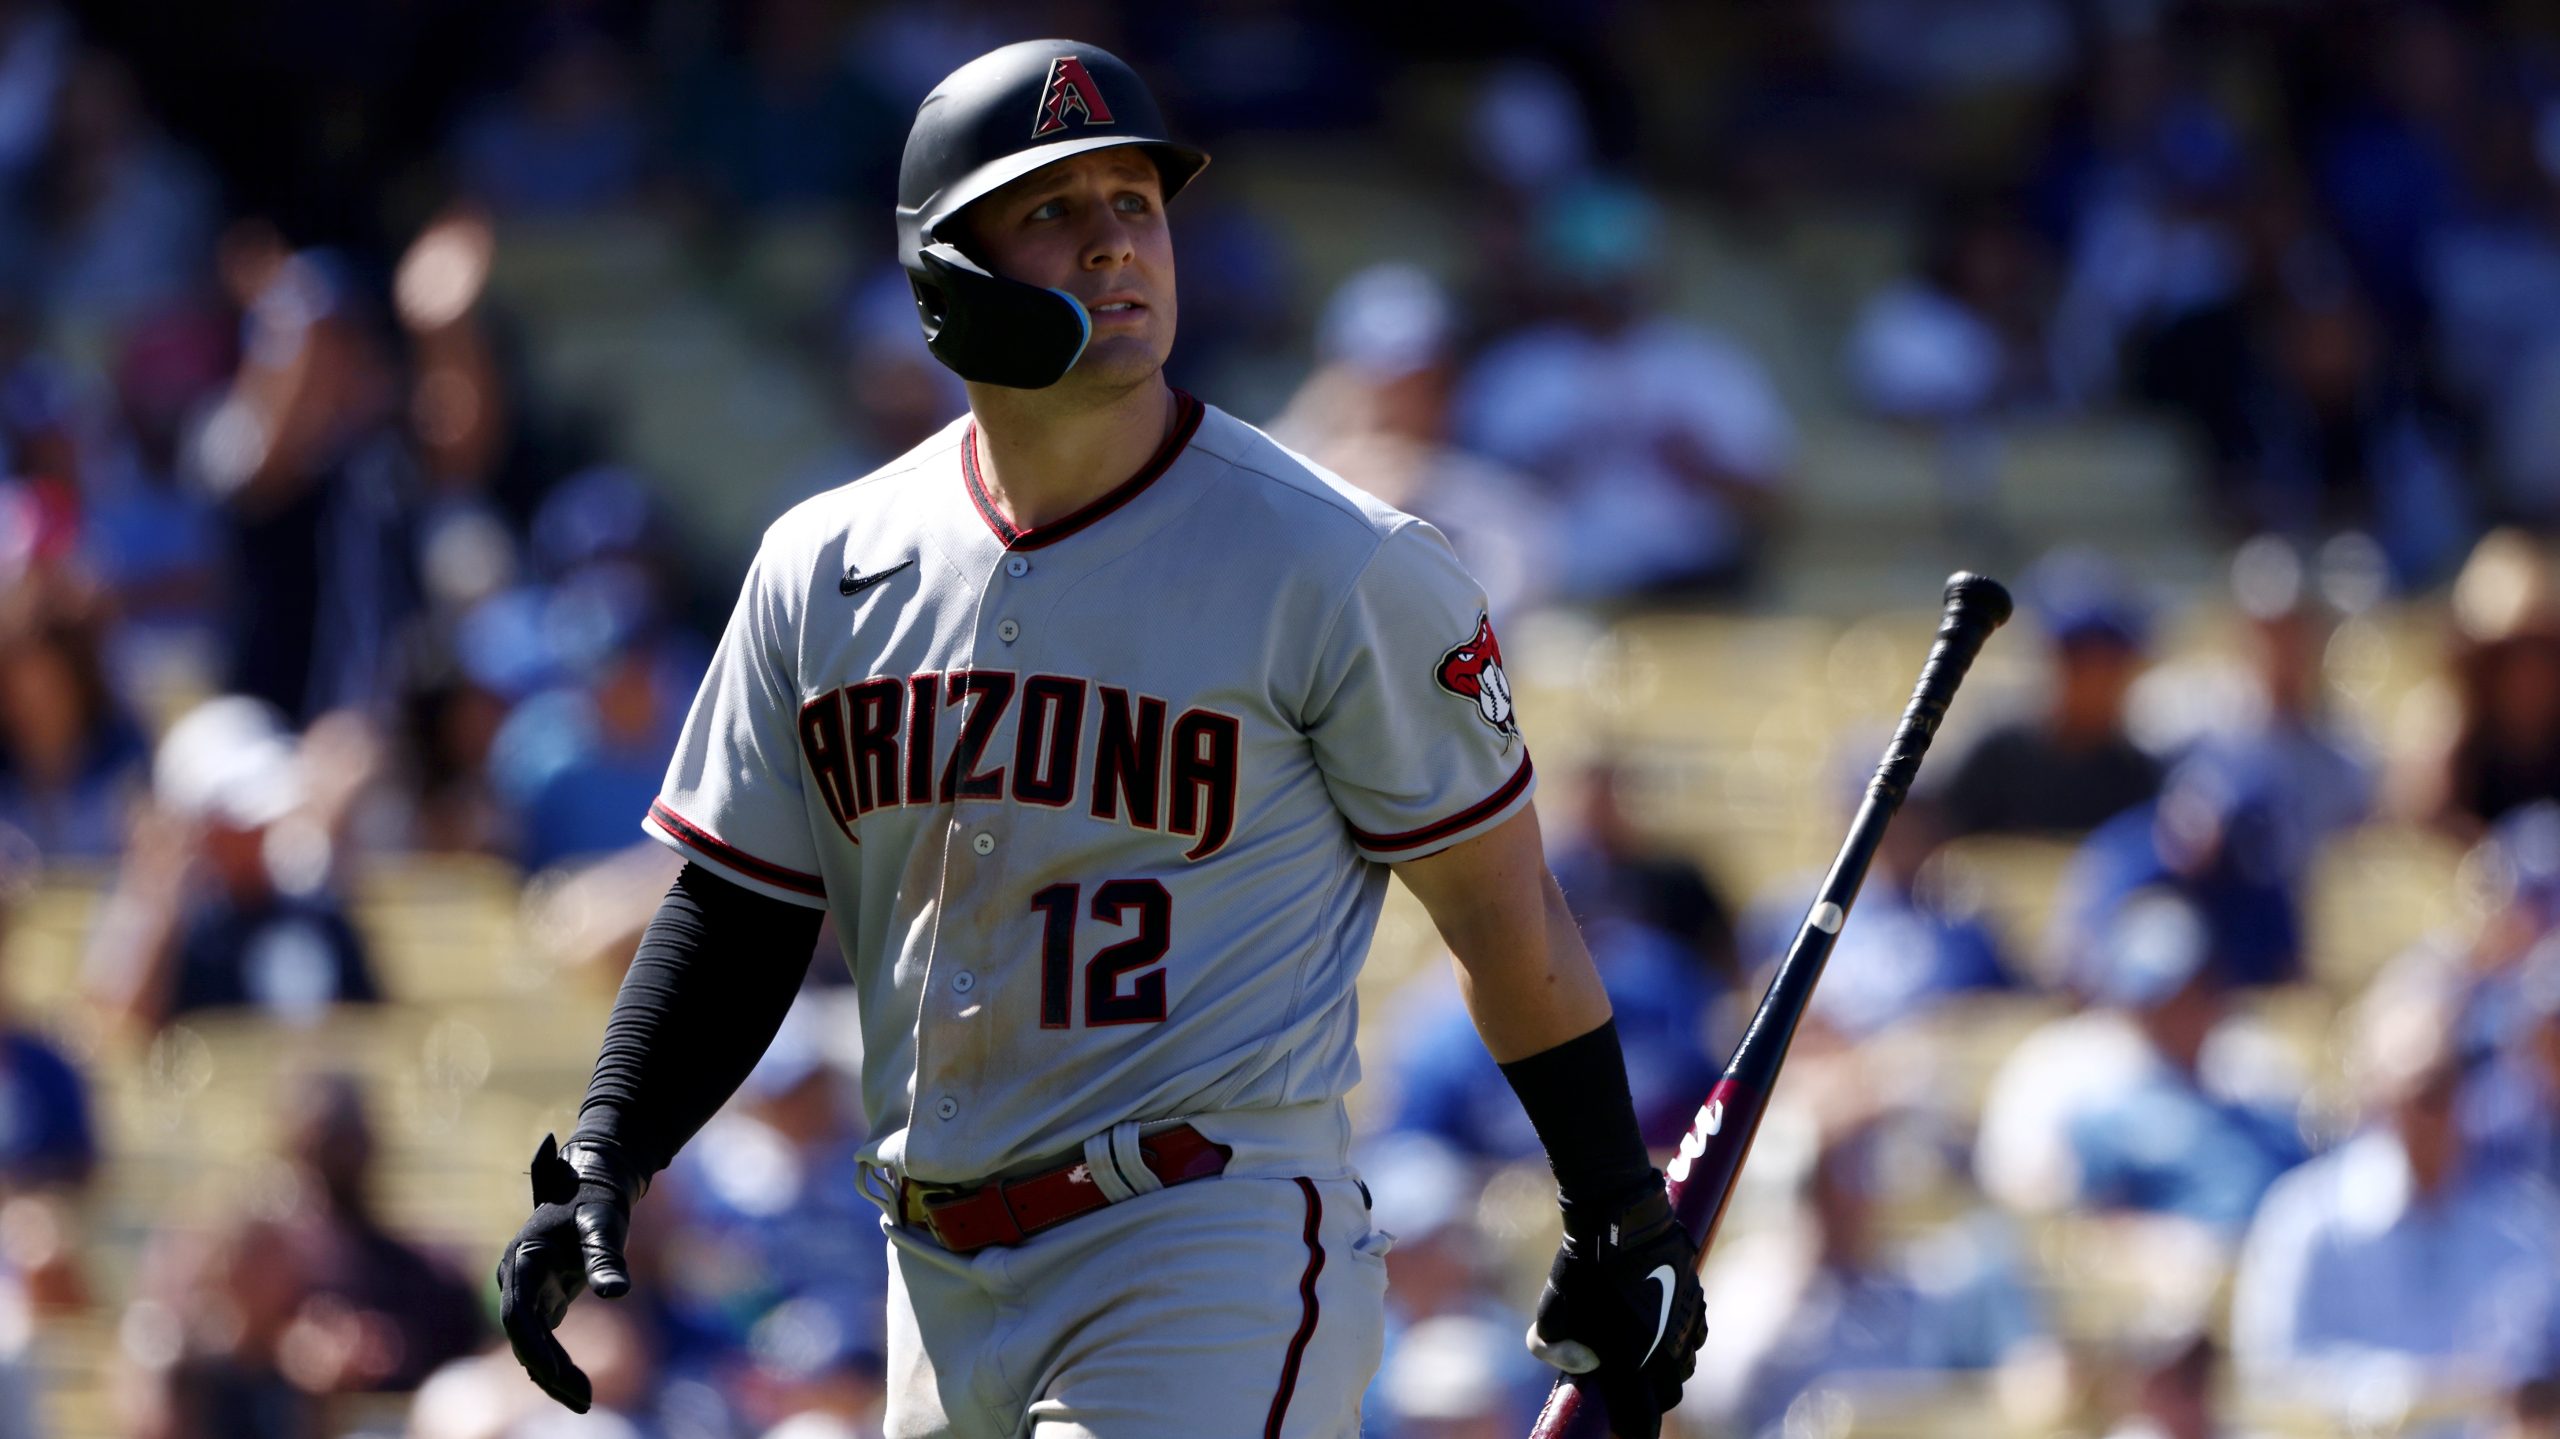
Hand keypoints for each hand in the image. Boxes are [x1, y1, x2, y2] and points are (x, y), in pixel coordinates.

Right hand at [495, 1134, 636, 1411]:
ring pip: (532, 1343)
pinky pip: (543, 1339)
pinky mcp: (543, 1298)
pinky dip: (556, 1363)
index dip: (534, 1346)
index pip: (518, 1312)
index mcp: (523, 1258)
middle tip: (582, 1400)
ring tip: (584, 1402)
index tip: (554, 1374)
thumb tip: (617, 1293)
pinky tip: (571, 1389)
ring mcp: (527, 1290)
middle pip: (523, 1336)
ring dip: (553, 1374)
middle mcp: (517, 1277)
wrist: (596, 1184)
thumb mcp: (604, 1225)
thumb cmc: (599, 1201)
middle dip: (547, 1371)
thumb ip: (606, 1257)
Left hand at [1526, 1183, 1707, 1438]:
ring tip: (1641, 1347)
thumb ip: (1555, 1347)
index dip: (1633, 1432)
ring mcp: (1685, 1327)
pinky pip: (1694, 1336)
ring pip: (1684, 1367)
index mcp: (1630, 1365)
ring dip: (1666, 1366)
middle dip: (1649, 1398)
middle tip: (1625, 1381)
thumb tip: (1576, 1363)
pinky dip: (1680, 1338)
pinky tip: (1659, 1320)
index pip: (1641, 1425)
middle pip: (1668, 1397)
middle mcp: (1665, 1353)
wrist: (1622, 1216)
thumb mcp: (1554, 1309)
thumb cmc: (1583, 1264)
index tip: (1622, 1428)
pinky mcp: (1698, 1301)